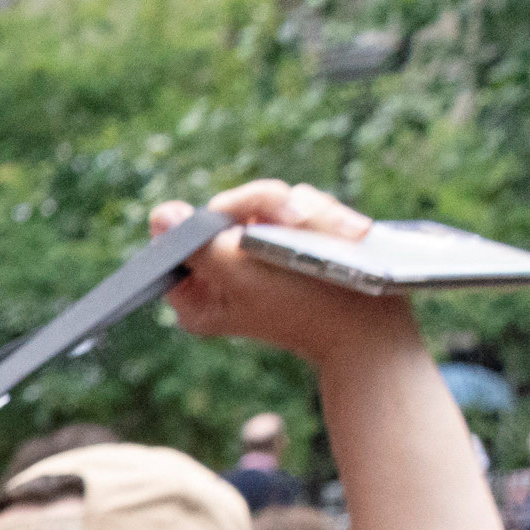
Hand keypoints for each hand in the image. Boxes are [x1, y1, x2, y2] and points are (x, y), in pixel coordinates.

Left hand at [152, 181, 419, 370]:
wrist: (368, 328)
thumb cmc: (302, 307)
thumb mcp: (243, 276)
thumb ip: (199, 247)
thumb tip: (161, 215)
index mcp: (195, 291)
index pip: (179, 238)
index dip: (208, 220)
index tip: (238, 224)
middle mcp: (221, 270)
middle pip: (227, 208)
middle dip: (270, 205)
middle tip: (298, 219)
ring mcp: (259, 252)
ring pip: (271, 201)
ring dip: (309, 212)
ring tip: (337, 234)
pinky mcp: (293, 240)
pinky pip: (302, 206)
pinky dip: (326, 216)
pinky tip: (349, 233)